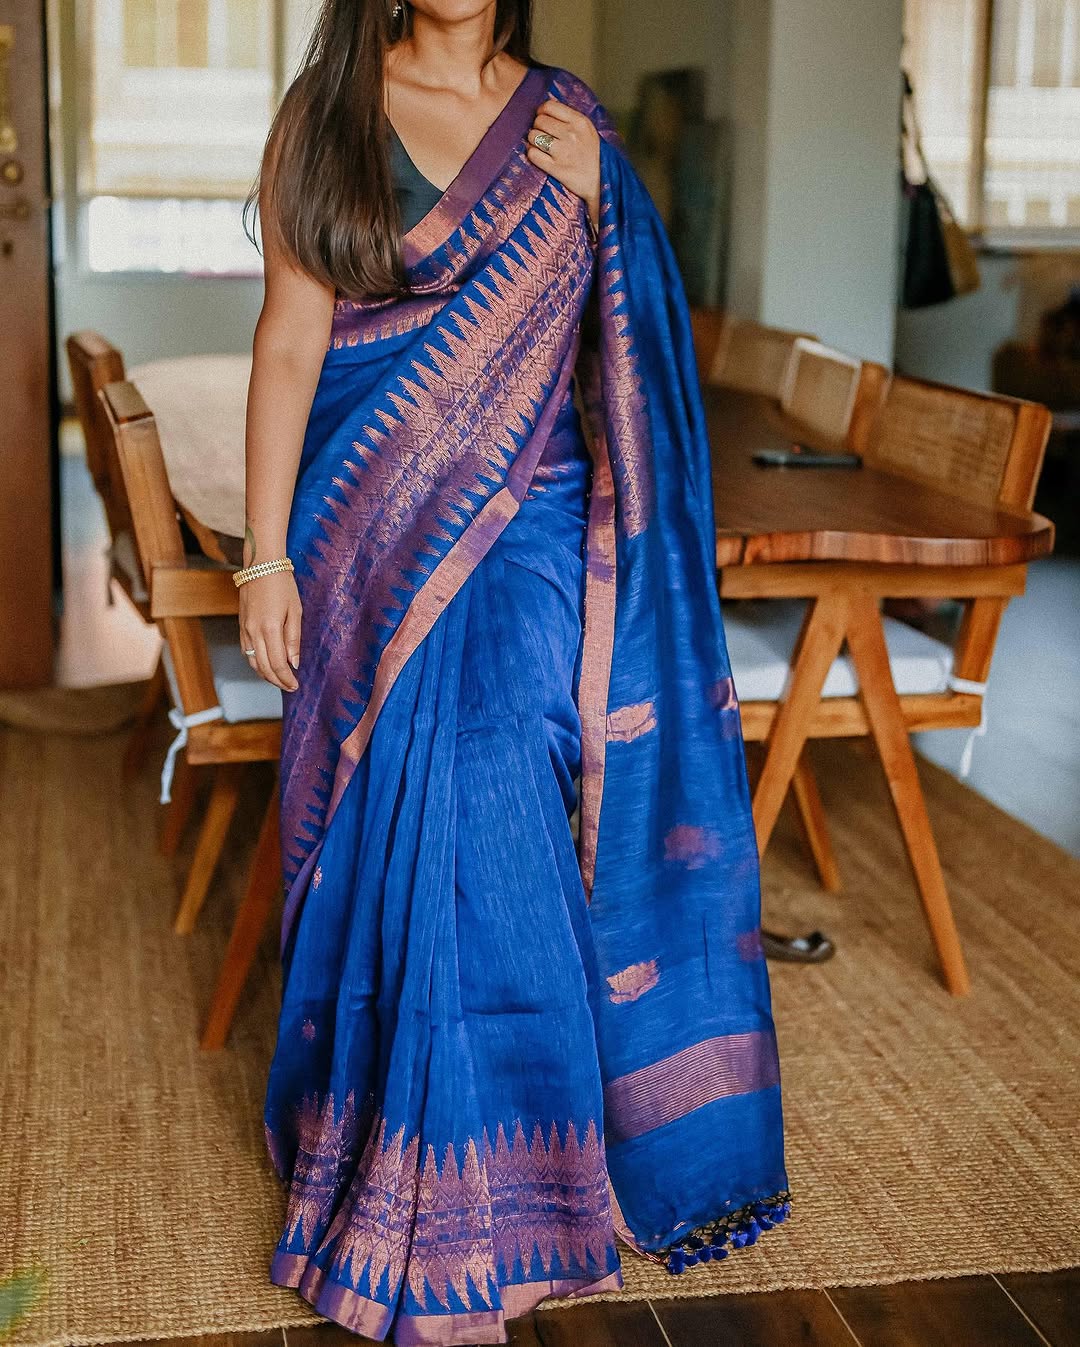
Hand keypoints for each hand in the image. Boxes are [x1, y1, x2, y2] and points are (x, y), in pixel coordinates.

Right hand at [239, 571, 301, 691]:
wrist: (261, 565)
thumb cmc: (283, 585)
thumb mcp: (296, 611)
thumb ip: (293, 639)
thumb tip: (294, 663)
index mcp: (271, 629)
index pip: (278, 664)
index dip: (286, 679)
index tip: (295, 685)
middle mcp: (254, 632)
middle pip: (264, 667)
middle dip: (277, 681)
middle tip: (289, 686)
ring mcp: (245, 629)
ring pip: (253, 662)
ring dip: (265, 674)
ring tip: (279, 679)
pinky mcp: (241, 626)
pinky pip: (246, 651)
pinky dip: (255, 662)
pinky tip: (265, 664)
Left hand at [526, 98, 600, 230]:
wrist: (601, 182)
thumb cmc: (593, 155)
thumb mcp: (588, 130)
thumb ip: (570, 118)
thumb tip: (548, 108)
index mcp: (579, 122)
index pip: (549, 106)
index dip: (542, 111)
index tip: (544, 118)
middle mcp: (570, 134)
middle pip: (539, 120)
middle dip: (537, 126)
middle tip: (542, 134)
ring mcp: (562, 152)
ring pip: (533, 136)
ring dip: (533, 140)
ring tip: (540, 145)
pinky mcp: (556, 169)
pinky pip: (533, 154)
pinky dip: (531, 153)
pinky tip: (537, 154)